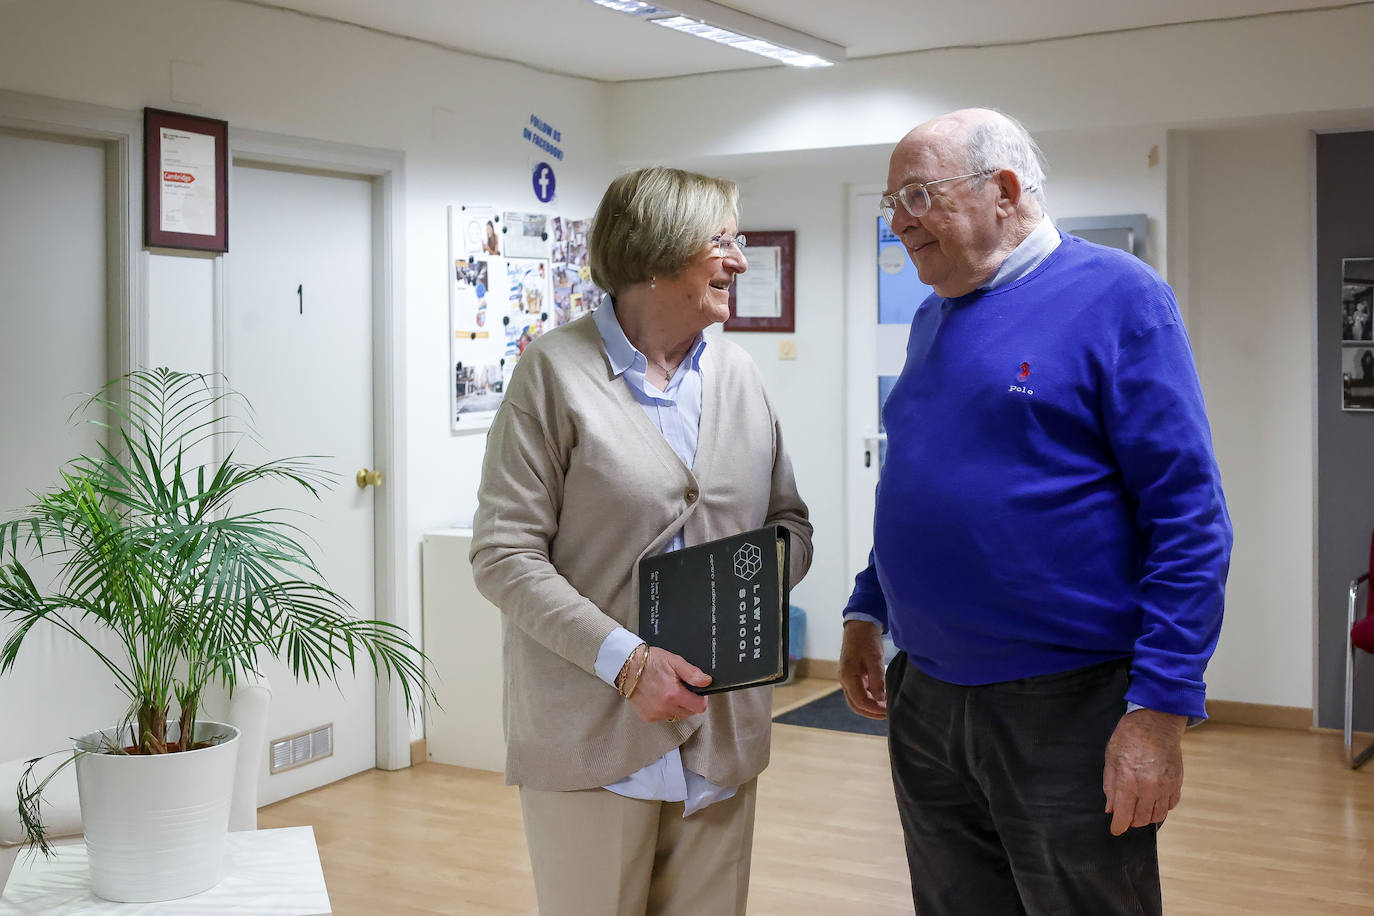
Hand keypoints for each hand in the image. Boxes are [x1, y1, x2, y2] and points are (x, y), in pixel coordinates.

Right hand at [627, 646, 710, 723]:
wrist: (627, 666)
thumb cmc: (650, 662)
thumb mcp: (674, 661)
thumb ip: (692, 673)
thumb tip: (707, 681)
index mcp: (674, 694)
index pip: (699, 707)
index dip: (701, 698)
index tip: (697, 692)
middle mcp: (665, 707)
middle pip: (689, 712)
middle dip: (689, 702)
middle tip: (680, 688)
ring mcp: (656, 714)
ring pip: (677, 715)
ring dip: (677, 706)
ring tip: (668, 691)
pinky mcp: (648, 717)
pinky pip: (664, 717)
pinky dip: (665, 709)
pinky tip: (659, 697)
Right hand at [838, 619, 886, 719]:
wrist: (859, 626)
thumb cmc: (867, 640)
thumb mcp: (874, 659)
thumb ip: (877, 680)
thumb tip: (881, 699)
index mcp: (848, 676)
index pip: (861, 701)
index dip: (875, 709)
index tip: (889, 711)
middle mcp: (845, 680)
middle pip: (856, 705)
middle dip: (872, 713)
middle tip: (889, 715)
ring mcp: (847, 679)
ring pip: (857, 701)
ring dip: (871, 708)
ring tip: (887, 710)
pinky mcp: (852, 677)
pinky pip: (859, 694)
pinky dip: (869, 700)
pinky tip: (882, 699)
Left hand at [1102, 708, 1185, 835]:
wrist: (1156, 722)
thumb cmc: (1130, 737)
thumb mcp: (1111, 758)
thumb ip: (1110, 786)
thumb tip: (1111, 808)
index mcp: (1130, 781)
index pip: (1124, 815)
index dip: (1118, 826)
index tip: (1115, 829)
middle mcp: (1150, 788)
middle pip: (1141, 819)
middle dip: (1131, 821)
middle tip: (1125, 815)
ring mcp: (1166, 787)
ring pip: (1157, 816)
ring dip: (1146, 817)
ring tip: (1138, 809)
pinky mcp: (1178, 783)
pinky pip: (1170, 805)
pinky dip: (1161, 808)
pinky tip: (1153, 800)